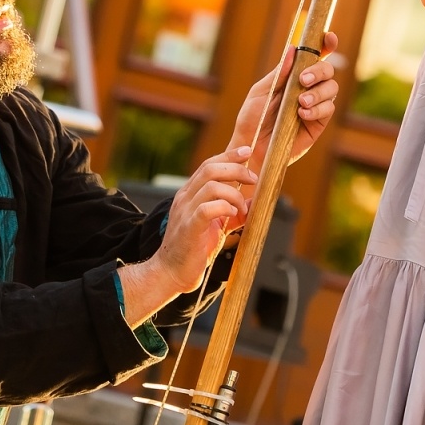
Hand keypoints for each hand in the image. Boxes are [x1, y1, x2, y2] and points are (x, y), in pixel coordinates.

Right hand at [154, 146, 257, 292]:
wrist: (170, 273)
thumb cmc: (193, 249)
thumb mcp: (215, 226)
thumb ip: (232, 213)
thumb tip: (253, 203)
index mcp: (190, 194)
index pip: (208, 165)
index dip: (229, 156)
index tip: (247, 152)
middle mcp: (185, 198)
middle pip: (210, 169)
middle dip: (236, 169)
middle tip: (253, 179)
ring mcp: (185, 211)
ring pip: (211, 185)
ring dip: (234, 193)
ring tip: (242, 208)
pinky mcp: (189, 228)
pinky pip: (207, 208)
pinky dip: (224, 207)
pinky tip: (232, 215)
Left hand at [229, 32, 340, 175]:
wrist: (251, 147)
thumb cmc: (252, 118)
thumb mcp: (261, 92)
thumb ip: (279, 73)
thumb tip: (292, 50)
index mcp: (293, 76)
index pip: (314, 56)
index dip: (326, 44)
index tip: (329, 38)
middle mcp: (307, 88)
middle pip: (328, 70)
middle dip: (319, 71)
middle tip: (303, 80)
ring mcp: (315, 105)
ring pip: (332, 88)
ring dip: (318, 92)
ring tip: (300, 102)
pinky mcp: (318, 123)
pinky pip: (328, 109)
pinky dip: (317, 109)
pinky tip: (301, 114)